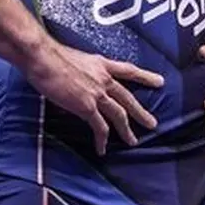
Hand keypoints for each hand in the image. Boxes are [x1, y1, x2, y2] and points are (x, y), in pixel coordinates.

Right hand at [24, 43, 164, 155]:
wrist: (44, 58)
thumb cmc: (51, 54)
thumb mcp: (75, 57)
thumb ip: (82, 69)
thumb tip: (78, 77)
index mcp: (101, 64)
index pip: (129, 70)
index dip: (145, 76)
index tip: (159, 81)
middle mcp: (104, 78)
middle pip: (128, 98)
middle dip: (141, 112)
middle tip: (152, 123)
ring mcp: (97, 93)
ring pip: (119, 115)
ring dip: (126, 130)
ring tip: (133, 141)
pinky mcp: (87, 107)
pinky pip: (99, 127)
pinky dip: (102, 140)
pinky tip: (102, 149)